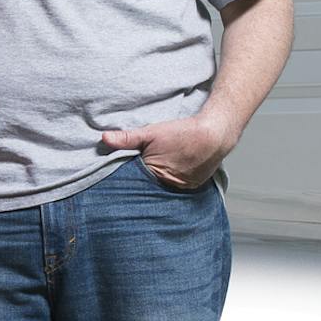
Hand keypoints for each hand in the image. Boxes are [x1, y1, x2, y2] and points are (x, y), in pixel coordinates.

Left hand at [99, 111, 238, 190]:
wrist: (215, 133)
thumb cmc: (184, 133)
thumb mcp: (151, 132)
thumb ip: (127, 138)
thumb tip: (104, 138)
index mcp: (156, 175)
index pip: (135, 183)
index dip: (127, 179)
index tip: (119, 179)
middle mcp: (170, 186)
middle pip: (150, 188)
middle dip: (142, 184)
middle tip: (139, 175)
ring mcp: (183, 188)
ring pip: (164, 189)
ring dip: (158, 183)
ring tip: (155, 175)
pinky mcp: (194, 186)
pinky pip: (178, 188)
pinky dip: (172, 182)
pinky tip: (172, 173)